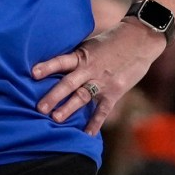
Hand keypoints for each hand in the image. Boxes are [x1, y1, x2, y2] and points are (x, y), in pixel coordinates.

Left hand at [32, 22, 167, 133]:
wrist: (141, 39)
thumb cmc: (113, 40)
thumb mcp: (92, 43)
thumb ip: (77, 55)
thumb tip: (56, 65)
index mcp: (83, 55)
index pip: (62, 61)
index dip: (48, 67)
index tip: (33, 73)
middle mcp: (91, 69)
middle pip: (69, 83)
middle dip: (54, 96)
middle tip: (40, 108)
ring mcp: (103, 82)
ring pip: (82, 97)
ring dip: (69, 109)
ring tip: (55, 119)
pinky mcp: (115, 91)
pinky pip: (103, 110)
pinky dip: (95, 123)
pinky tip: (87, 134)